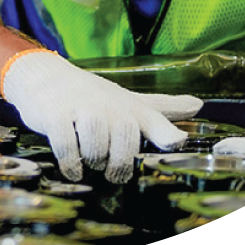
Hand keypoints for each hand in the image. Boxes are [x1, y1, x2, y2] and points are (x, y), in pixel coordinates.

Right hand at [1, 49, 201, 182]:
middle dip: (118, 165)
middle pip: (125, 142)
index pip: (156, 121)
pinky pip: (67, 149)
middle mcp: (109, 106)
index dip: (168, 135)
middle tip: (109, 169)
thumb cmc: (92, 95)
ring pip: (96, 148)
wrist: (45, 76)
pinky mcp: (56, 116)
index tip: (177, 142)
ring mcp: (82, 109)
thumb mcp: (129, 100)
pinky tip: (72, 167)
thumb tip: (199, 105)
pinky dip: (71, 165)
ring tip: (87, 159)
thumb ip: (162, 109)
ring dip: (92, 162)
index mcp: (130, 107)